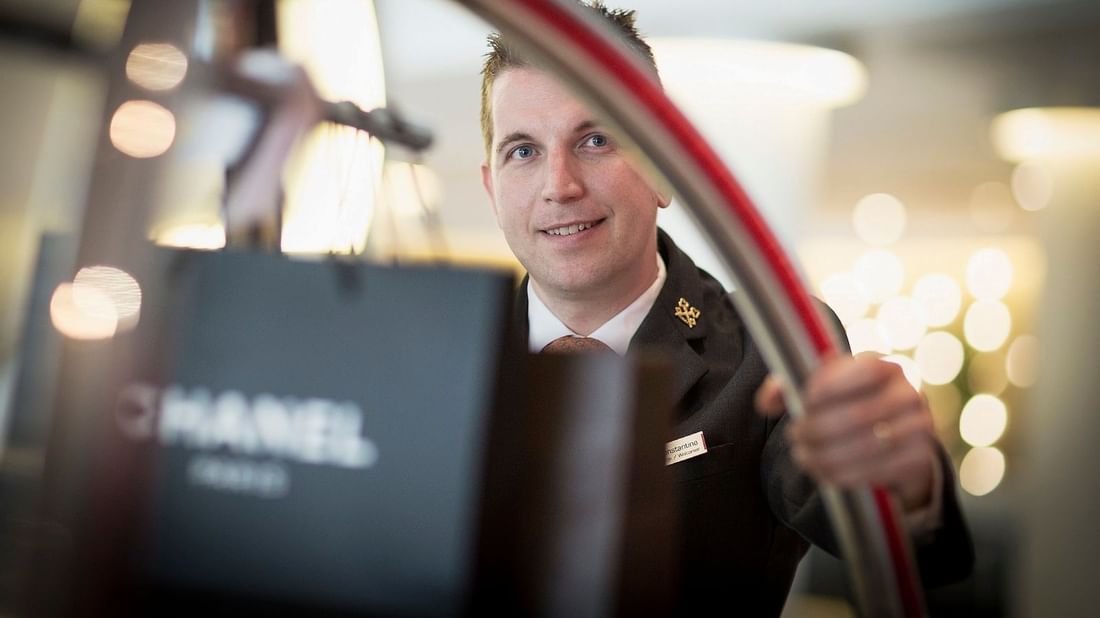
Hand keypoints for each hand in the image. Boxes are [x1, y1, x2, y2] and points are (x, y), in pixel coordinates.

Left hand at [755, 355, 936, 512]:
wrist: (892, 440)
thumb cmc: (846, 405)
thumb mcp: (820, 388)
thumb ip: (788, 386)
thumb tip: (765, 402)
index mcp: (885, 367)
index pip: (863, 370)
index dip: (829, 387)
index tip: (803, 404)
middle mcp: (909, 394)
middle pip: (858, 415)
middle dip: (816, 429)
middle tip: (794, 436)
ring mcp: (920, 428)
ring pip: (865, 446)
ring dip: (825, 455)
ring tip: (802, 456)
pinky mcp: (919, 460)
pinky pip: (876, 471)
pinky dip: (843, 474)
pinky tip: (822, 472)